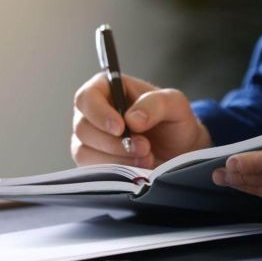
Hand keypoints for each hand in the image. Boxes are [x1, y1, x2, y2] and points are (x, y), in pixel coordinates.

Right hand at [72, 72, 211, 167]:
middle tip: (144, 147)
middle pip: (83, 127)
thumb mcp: (174, 105)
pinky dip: (114, 172)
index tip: (120, 128)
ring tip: (146, 158)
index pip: (86, 97)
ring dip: (116, 159)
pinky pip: (90, 170)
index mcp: (107, 88)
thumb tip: (131, 118)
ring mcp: (90, 139)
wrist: (179, 153)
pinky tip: (135, 169)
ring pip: (84, 151)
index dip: (99, 113)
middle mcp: (92, 113)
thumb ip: (155, 104)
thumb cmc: (173, 123)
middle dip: (115, 142)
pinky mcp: (92, 162)